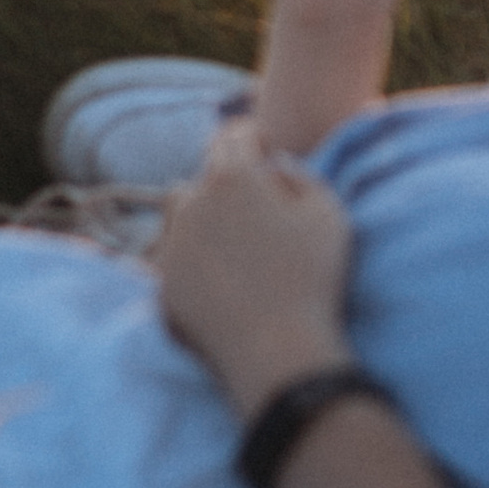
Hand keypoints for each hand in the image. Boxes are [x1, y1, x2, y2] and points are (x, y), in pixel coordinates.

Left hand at [156, 119, 354, 415]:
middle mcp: (191, 203)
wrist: (277, 350)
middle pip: (205, 175)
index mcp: (232, 178)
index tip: (265, 145)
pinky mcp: (161, 285)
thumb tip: (273, 166)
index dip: (254, 138)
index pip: (236, 137)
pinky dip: (193, 255)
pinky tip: (221, 274)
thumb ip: (299, 174)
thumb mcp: (327, 211)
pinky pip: (174, 256)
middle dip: (228, 178)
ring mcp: (171, 246)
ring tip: (232, 236)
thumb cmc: (311, 276)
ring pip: (181, 211)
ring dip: (202, 212)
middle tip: (255, 199)